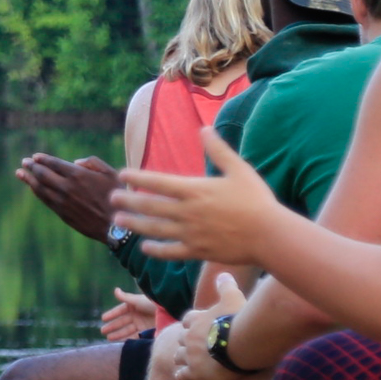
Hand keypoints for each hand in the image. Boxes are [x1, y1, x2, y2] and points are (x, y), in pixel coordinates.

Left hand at [17, 153, 119, 242]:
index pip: (54, 163)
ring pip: (40, 188)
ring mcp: (62, 201)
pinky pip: (45, 200)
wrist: (115, 226)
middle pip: (43, 174)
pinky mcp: (61, 213)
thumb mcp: (111, 174)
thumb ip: (93, 163)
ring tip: (20, 173)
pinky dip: (37, 192)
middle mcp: (67, 187)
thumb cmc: (117, 198)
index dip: (43, 159)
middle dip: (32, 166)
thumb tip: (74, 162)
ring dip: (28, 179)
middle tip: (24, 162)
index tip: (35, 157)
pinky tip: (32, 188)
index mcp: (78, 174)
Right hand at [100, 288, 154, 341]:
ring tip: (108, 338)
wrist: (168, 312)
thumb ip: (126, 297)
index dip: (112, 314)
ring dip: (118, 334)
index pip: (120, 311)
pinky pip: (135, 336)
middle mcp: (137, 315)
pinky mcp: (147, 332)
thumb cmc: (153, 304)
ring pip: (127, 330)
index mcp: (134, 306)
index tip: (103, 318)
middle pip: (122, 322)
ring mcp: (141, 324)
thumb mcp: (138, 300)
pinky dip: (127, 339)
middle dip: (113, 326)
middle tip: (103, 331)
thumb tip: (115, 290)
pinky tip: (120, 342)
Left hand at [118, 130, 289, 267]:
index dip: (137, 177)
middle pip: (150, 206)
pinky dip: (156, 250)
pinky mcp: (198, 251)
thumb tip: (204, 128)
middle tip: (110, 198)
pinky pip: (171, 251)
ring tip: (118, 220)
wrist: (270, 235)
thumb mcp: (239, 169)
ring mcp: (191, 233)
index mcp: (195, 190)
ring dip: (134, 224)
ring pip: (155, 228)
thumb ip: (219, 149)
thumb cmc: (257, 200)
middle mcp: (188, 212)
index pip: (157, 182)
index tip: (122, 174)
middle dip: (128, 200)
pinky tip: (145, 248)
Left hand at [176, 272, 249, 379]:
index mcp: (195, 320)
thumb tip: (223, 273)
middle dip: (187, 342)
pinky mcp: (195, 373)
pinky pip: (182, 375)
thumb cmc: (238, 319)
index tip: (197, 328)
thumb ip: (226, 286)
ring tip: (190, 362)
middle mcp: (189, 337)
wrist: (242, 344)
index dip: (192, 325)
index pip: (187, 320)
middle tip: (196, 347)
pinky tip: (186, 376)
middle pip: (182, 339)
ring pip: (178, 356)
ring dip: (183, 358)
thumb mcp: (233, 298)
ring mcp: (190, 356)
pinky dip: (183, 375)